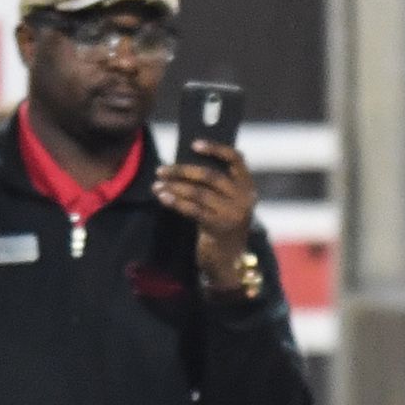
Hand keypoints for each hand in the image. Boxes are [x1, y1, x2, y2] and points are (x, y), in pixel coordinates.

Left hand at [154, 142, 259, 291]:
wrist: (229, 260)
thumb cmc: (222, 224)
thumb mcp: (226, 202)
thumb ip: (215, 184)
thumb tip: (183, 164)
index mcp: (247, 186)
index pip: (236, 159)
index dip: (215, 148)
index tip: (194, 144)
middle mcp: (244, 198)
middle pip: (210, 176)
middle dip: (182, 171)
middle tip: (161, 170)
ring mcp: (233, 213)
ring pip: (198, 193)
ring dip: (174, 187)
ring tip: (157, 185)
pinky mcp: (219, 227)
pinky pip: (193, 209)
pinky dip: (175, 202)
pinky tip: (163, 197)